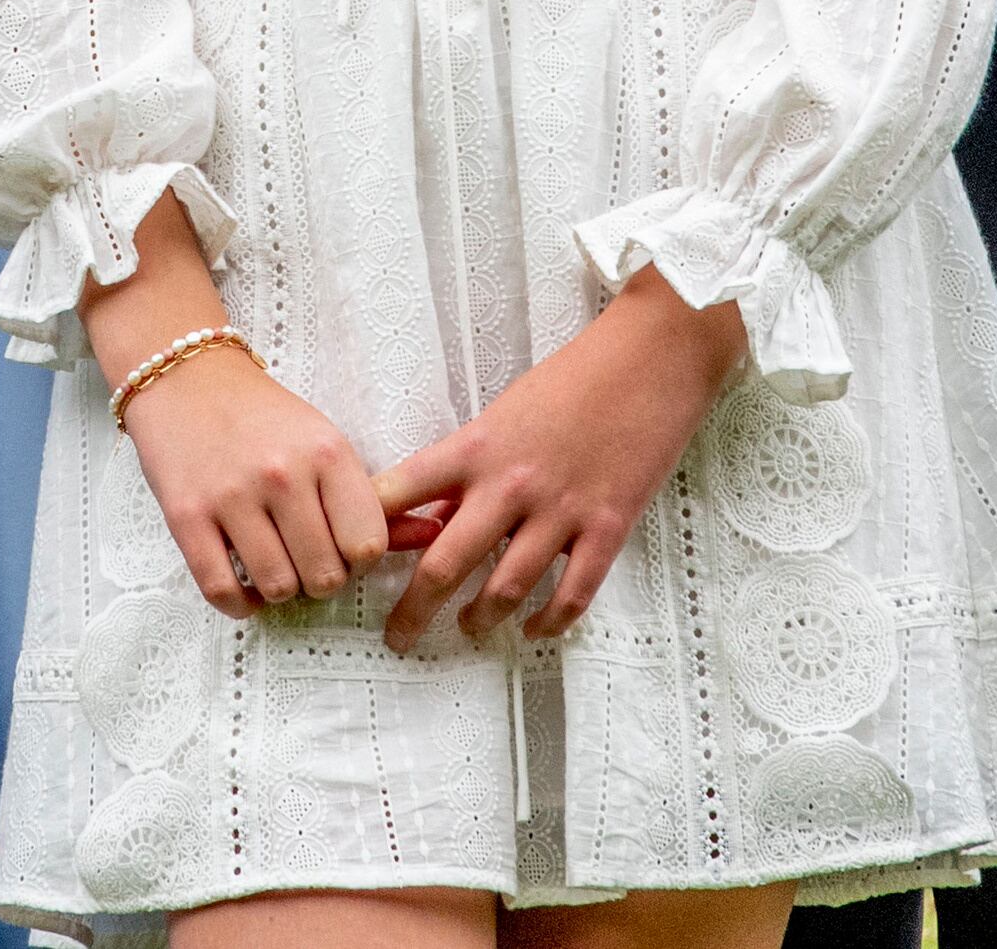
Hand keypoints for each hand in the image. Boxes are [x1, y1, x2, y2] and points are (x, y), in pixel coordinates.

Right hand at [77, 193, 380, 617]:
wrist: (184, 377)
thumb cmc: (264, 417)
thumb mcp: (326, 442)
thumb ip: (374, 499)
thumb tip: (431, 536)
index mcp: (327, 452)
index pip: (368, 546)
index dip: (360, 560)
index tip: (343, 548)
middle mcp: (282, 474)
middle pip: (325, 577)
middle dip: (320, 580)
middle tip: (306, 558)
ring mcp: (231, 496)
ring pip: (278, 588)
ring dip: (280, 589)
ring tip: (275, 564)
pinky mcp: (186, 516)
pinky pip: (222, 591)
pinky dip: (240, 604)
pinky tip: (244, 585)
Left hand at [369, 265, 743, 650]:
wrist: (649, 359)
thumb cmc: (574, 378)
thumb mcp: (504, 414)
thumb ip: (468, 470)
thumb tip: (432, 519)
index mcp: (476, 448)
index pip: (399, 494)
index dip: (365, 533)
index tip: (348, 563)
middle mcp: (510, 485)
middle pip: (443, 564)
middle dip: (412, 610)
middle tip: (396, 637)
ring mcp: (560, 511)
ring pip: (505, 590)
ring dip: (480, 619)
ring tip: (468, 629)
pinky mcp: (607, 527)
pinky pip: (572, 594)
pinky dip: (549, 621)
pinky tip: (536, 628)